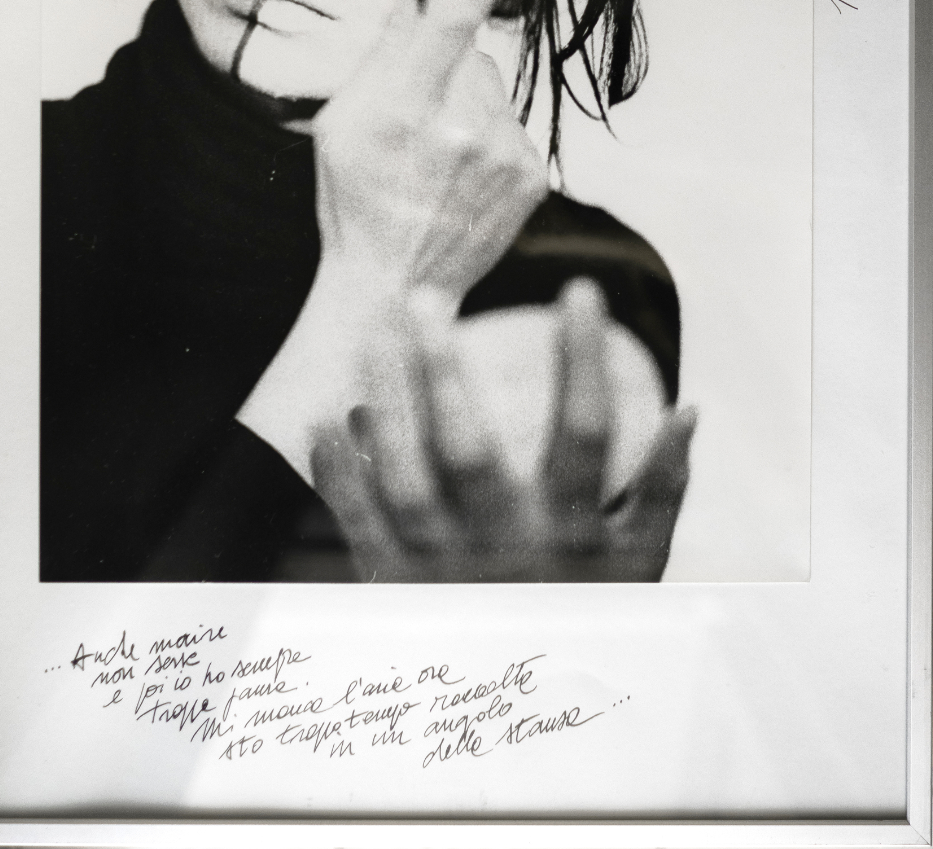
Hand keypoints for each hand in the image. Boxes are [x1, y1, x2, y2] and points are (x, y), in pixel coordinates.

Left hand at [309, 280, 696, 582]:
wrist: (522, 727)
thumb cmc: (587, 619)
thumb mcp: (642, 569)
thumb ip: (664, 489)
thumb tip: (690, 409)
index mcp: (571, 541)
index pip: (584, 436)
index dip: (583, 361)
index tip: (579, 290)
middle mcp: (504, 555)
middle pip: (469, 452)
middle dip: (444, 372)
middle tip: (423, 298)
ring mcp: (441, 576)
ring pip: (404, 480)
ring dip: (385, 403)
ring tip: (373, 333)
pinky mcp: (392, 591)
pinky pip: (358, 525)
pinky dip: (339, 472)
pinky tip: (328, 414)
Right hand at [311, 0, 547, 307]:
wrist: (397, 290)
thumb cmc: (354, 202)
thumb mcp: (343, 122)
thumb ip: (384, 49)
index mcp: (403, 110)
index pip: (449, 5)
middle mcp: (462, 128)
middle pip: (468, 42)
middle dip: (444, 46)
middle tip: (417, 93)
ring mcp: (504, 154)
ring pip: (490, 80)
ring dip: (464, 92)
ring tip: (433, 152)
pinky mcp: (530, 175)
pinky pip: (509, 118)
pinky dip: (485, 128)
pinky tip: (458, 169)